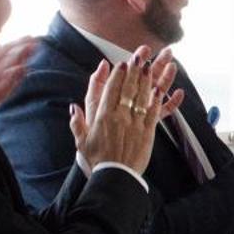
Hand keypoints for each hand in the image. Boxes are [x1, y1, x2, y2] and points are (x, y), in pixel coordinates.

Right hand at [71, 52, 170, 172]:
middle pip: (127, 89)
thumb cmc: (97, 159)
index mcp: (102, 117)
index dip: (117, 76)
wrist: (115, 176)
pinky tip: (159, 88)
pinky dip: (156, 99)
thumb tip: (73, 106)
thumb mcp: (81, 141)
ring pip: (141, 97)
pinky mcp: (148, 132)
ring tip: (149, 66)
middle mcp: (119, 116)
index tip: (121, 64)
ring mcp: (135, 123)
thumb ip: (77, 122)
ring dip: (145, 80)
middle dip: (133, 71)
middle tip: (138, 57)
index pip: (110, 90)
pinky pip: (153, 112)